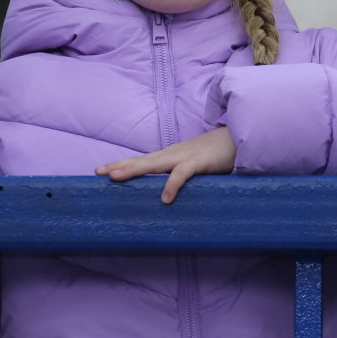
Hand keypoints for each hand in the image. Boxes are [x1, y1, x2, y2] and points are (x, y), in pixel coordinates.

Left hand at [96, 127, 236, 203]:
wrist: (239, 138)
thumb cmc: (217, 154)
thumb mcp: (195, 165)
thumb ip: (181, 174)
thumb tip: (168, 194)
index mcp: (171, 156)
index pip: (142, 160)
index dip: (123, 164)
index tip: (102, 170)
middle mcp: (173, 154)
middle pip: (141, 160)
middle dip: (119, 165)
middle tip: (98, 171)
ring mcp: (185, 156)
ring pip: (154, 164)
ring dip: (134, 169)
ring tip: (115, 177)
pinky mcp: (199, 162)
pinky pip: (182, 174)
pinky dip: (172, 185)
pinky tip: (165, 199)